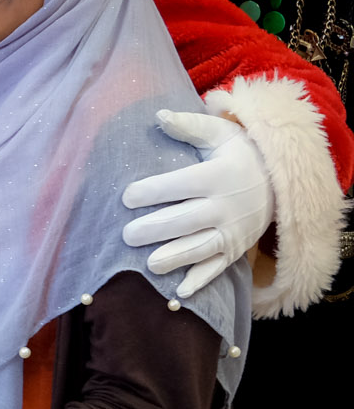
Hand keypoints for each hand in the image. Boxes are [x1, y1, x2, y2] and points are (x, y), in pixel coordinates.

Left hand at [121, 109, 272, 296]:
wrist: (282, 181)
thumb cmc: (240, 155)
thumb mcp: (220, 134)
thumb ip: (189, 126)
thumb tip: (158, 116)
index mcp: (217, 176)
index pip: (180, 185)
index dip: (152, 191)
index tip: (126, 197)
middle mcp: (225, 206)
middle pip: (186, 220)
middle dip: (156, 229)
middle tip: (127, 235)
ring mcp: (233, 231)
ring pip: (201, 248)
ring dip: (176, 257)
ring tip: (150, 265)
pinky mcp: (236, 250)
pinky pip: (219, 268)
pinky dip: (202, 280)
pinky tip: (180, 292)